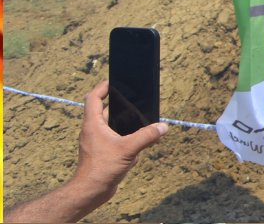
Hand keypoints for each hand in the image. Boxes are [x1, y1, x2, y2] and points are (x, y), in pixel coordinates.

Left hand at [73, 81, 167, 202]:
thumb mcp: (128, 149)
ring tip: (141, 122)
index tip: (114, 82)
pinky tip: (139, 144)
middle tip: (136, 101)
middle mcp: (93, 131)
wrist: (90, 192)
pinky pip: (114, 139)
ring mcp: (97, 142)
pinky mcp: (102, 153)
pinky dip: (126, 138)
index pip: (93, 98)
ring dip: (125, 123)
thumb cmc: (102, 168)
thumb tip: (163, 127)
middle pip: (105, 110)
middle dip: (121, 106)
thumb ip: (147, 136)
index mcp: (93, 124)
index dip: (103, 87)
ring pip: (111, 126)